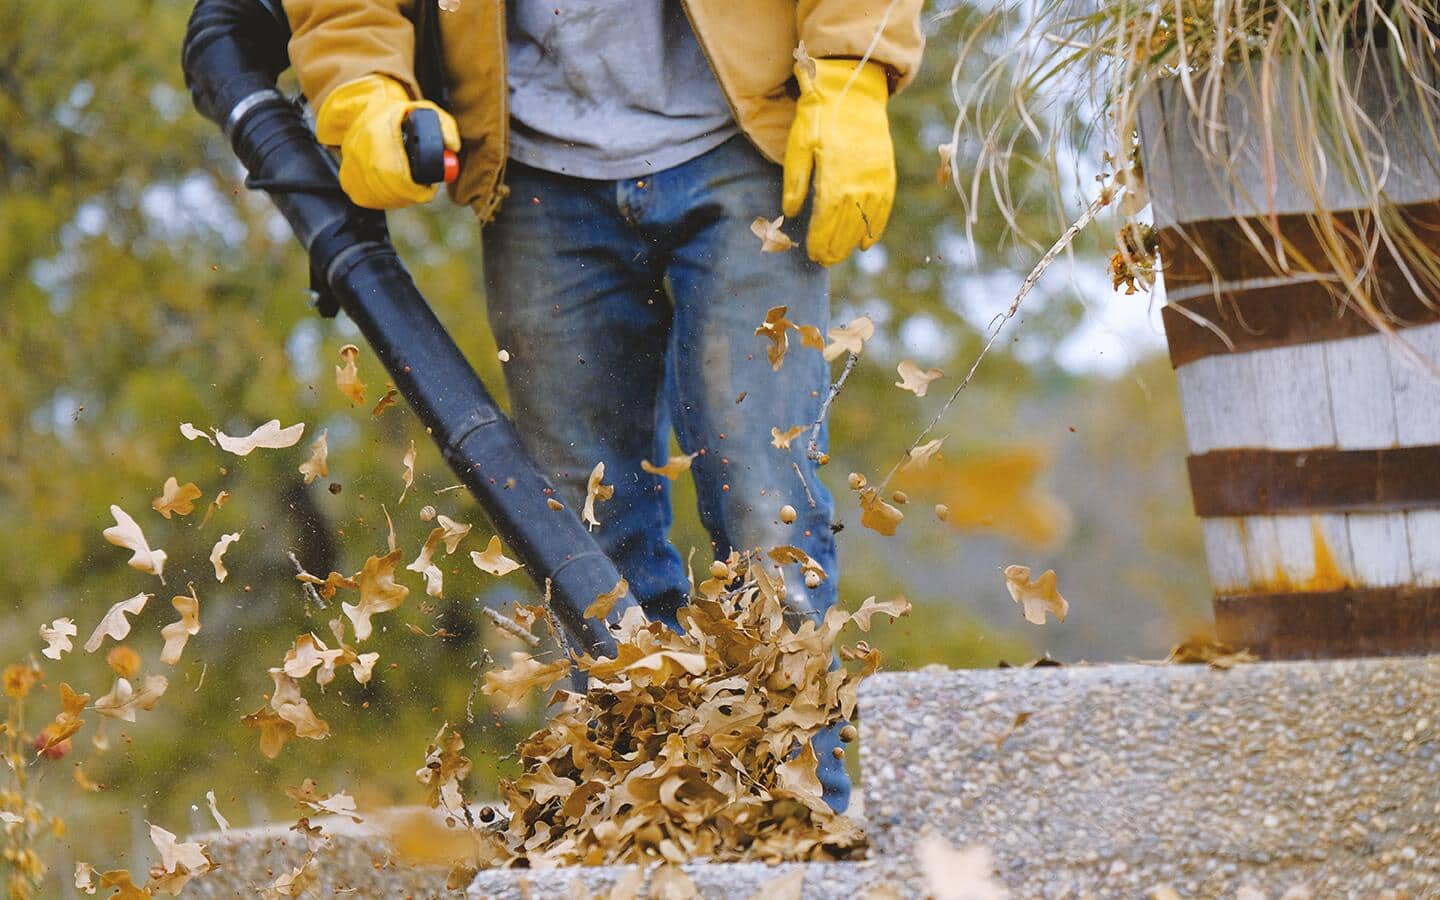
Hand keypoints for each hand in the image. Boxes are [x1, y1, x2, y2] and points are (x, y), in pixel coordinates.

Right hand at [316, 74, 459, 209]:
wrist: (363, 116)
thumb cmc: (398, 117)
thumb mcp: (423, 112)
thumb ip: (444, 127)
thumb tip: (453, 148)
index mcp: (378, 132)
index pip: (399, 175)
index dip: (417, 189)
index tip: (428, 188)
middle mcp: (359, 151)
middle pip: (391, 190)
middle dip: (412, 195)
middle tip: (422, 190)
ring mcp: (350, 168)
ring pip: (381, 198)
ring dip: (400, 198)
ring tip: (408, 186)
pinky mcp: (347, 181)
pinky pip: (369, 200)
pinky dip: (385, 199)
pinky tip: (392, 188)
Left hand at [781, 59, 895, 266]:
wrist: (853, 89)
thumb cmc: (819, 116)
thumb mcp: (799, 144)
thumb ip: (796, 181)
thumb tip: (792, 213)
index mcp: (835, 175)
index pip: (826, 219)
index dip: (819, 240)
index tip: (812, 254)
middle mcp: (859, 181)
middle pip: (846, 225)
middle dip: (834, 247)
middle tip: (823, 262)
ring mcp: (876, 178)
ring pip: (865, 220)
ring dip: (852, 242)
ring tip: (839, 257)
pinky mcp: (887, 172)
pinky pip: (883, 208)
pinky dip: (875, 228)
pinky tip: (865, 243)